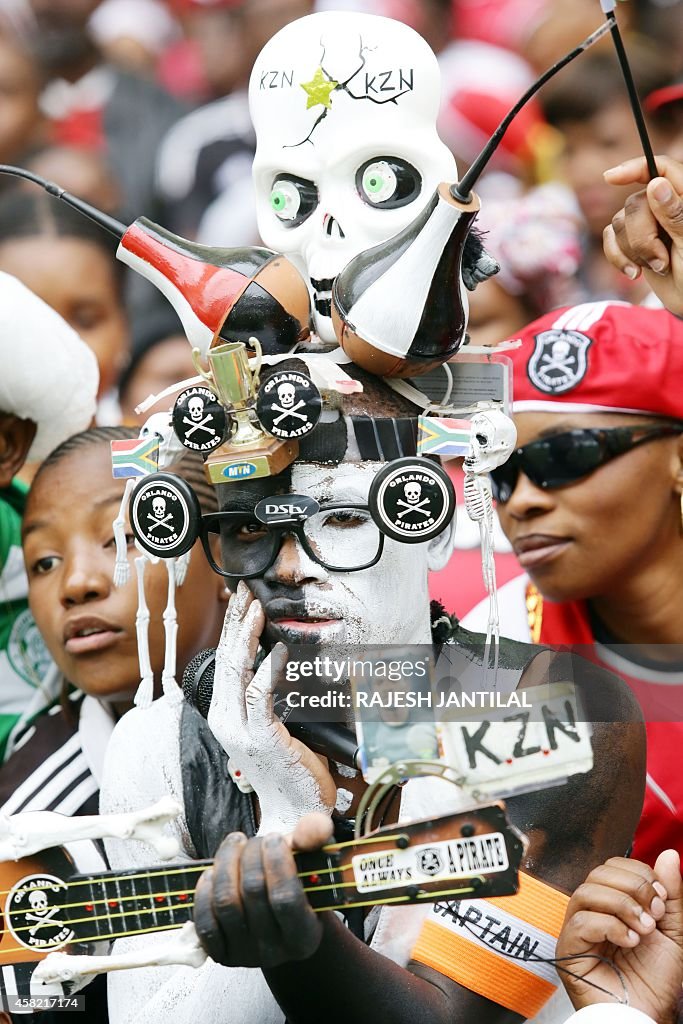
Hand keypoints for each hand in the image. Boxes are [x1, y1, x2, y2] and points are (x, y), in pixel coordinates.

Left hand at [194, 812, 333, 966]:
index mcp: (305, 935)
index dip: (277, 862)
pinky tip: (213, 872)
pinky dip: (205, 891)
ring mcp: (244, 955)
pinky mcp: (220, 953)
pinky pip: (205, 921)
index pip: (285, 897)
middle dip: (251, 854)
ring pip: (226, 902)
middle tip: (256, 839)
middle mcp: (275, 951)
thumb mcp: (314, 865)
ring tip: (235, 844)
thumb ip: (315, 841)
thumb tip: (318, 826)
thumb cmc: (299, 887)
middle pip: (253, 892)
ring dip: (226, 863)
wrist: (280, 922)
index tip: (274, 837)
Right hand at [207, 581, 336, 831]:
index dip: (231, 628)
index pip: (224, 662)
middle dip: (234, 621)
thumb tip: (275, 660)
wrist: (293, 813)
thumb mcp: (270, 728)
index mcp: (225, 715)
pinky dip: (269, 669)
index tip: (241, 600)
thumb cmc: (287, 770)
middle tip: (244, 590)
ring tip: (256, 608)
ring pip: (237, 671)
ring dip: (247, 636)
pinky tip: (280, 650)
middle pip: (225, 659)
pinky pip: (260, 695)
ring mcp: (241, 730)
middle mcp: (226, 720)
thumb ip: (266, 698)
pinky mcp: (261, 737)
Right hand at [555, 851, 682, 1023]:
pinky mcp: (568, 950)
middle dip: (633, 888)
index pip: (613, 866)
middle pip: (598, 873)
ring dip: (622, 906)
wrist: (647, 1015)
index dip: (638, 874)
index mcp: (612, 905)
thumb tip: (669, 855)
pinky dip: (610, 927)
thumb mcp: (672, 932)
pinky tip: (628, 941)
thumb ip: (671, 895)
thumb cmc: (655, 983)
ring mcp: (578, 930)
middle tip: (653, 914)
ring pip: (587, 892)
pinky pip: (580, 922)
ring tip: (642, 930)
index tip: (661, 899)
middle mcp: (592, 913)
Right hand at [603, 155, 682, 313]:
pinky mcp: (632, 243)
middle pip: (634, 204)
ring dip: (633, 251)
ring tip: (657, 267)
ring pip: (619, 223)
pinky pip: (610, 239)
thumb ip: (675, 213)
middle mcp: (663, 206)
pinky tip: (634, 273)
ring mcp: (647, 225)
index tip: (611, 177)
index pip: (661, 168)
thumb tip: (656, 184)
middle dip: (641, 236)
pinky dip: (617, 257)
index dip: (636, 168)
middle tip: (661, 260)